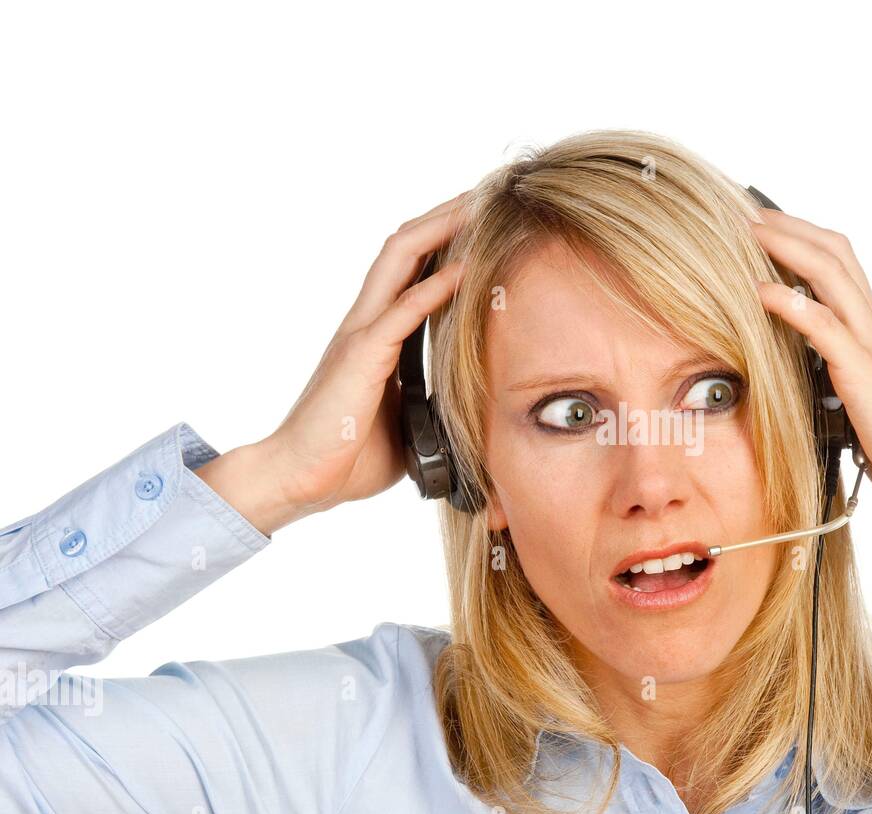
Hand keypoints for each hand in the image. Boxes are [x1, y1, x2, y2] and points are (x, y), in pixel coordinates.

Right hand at [199, 191, 469, 534]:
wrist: (300, 478)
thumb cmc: (348, 455)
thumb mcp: (405, 421)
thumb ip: (429, 400)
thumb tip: (467, 406)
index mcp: (376, 335)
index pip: (410, 269)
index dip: (443, 239)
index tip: (482, 218)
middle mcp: (366, 323)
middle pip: (404, 247)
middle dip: (445, 215)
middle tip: (484, 191)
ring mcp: (361, 336)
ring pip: (398, 262)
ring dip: (439, 231)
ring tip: (476, 206)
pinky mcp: (360, 358)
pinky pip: (401, 314)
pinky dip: (434, 288)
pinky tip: (464, 270)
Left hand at [749, 205, 871, 551]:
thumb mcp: (866, 408)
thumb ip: (842, 386)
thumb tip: (812, 386)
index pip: (842, 270)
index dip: (806, 242)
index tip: (768, 227)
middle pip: (836, 256)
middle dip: (792, 227)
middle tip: (751, 210)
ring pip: (832, 276)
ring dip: (788, 247)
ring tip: (750, 229)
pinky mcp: (865, 376)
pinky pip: (825, 328)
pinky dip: (790, 304)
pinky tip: (759, 292)